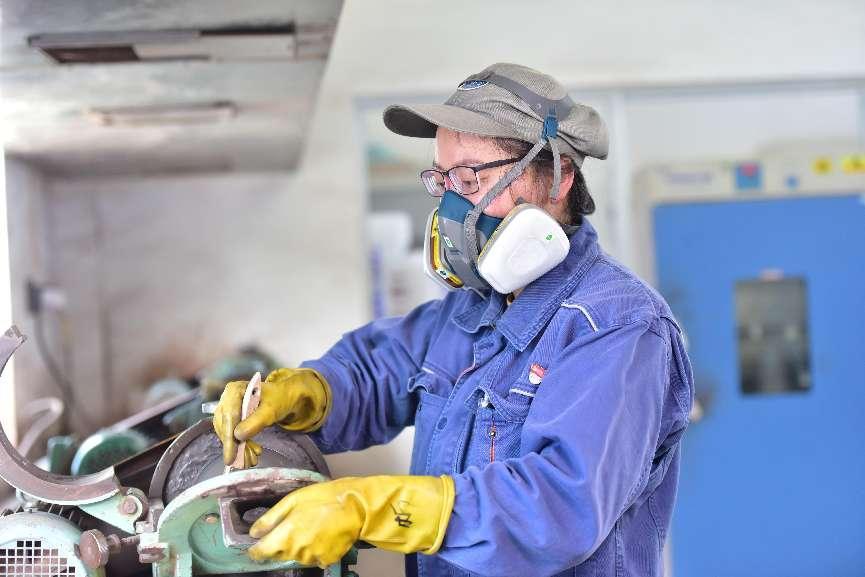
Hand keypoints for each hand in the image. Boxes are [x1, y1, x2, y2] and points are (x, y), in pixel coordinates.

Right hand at [213, 368, 331, 464]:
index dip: (229, 439)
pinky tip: (251, 453)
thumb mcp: (271, 410)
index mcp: (234, 390)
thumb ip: (256, 421)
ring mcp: (227, 409)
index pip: (229, 416)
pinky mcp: (231, 419)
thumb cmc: (279, 399)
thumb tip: (238, 436)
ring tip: (251, 461)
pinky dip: (241, 446)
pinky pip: (232, 435)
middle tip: (247, 463)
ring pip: (228, 433)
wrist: (283, 397)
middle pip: (225, 427)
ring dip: (239, 449)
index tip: (230, 458)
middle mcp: (226, 399)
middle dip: (236, 447)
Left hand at [248, 475, 454, 567]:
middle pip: (279, 554)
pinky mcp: (326, 560)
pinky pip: (314, 558)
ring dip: (298, 546)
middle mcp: (297, 551)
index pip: (261, 552)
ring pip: (297, 556)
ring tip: (311, 526)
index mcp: (286, 535)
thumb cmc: (324, 498)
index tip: (258, 543)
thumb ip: (271, 518)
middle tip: (295, 524)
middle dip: (281, 543)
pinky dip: (315, 549)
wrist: (356, 507)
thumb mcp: (294, 500)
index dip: (257, 548)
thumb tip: (253, 531)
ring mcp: (312, 557)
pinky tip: (322, 534)